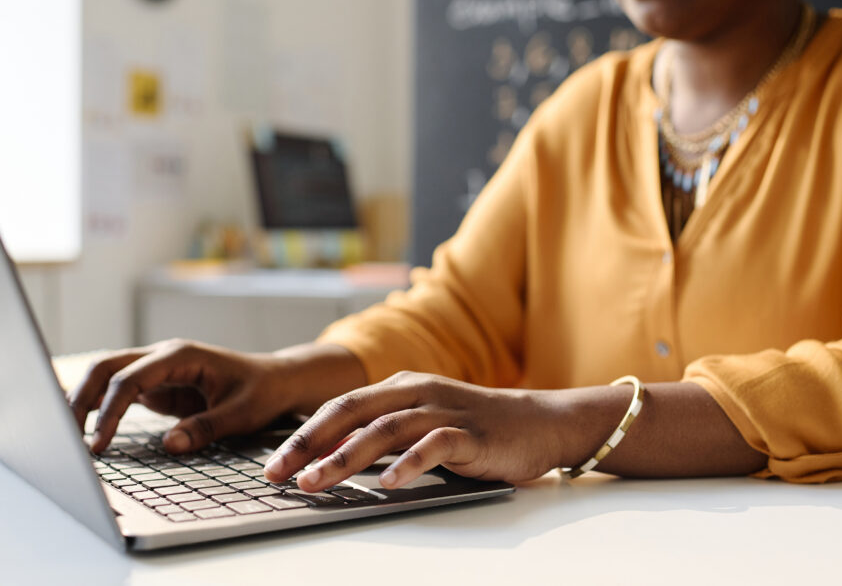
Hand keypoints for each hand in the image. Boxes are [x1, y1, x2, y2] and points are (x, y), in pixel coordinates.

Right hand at [67, 339, 364, 454]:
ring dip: (84, 400)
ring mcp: (158, 369)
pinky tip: (83, 429)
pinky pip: (119, 391)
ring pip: (107, 375)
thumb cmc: (263, 392)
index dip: (109, 411)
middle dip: (81, 398)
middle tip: (67, 437)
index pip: (130, 379)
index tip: (98, 444)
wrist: (278, 380)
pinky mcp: (158, 385)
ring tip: (66, 435)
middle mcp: (164, 356)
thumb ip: (206, 427)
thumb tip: (170, 445)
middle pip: (106, 367)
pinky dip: (99, 406)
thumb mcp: (242, 413)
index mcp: (182, 356)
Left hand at [262, 371, 593, 491]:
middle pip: (352, 412)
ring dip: (346, 456)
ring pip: (385, 429)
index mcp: (400, 387)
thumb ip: (383, 435)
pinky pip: (434, 446)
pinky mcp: (470, 433)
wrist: (539, 422)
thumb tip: (330, 462)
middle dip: (309, 443)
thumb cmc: (475, 428)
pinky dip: (408, 464)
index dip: (303, 434)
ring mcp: (444, 410)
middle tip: (278, 473)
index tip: (273, 464)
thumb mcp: (423, 423)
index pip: (341, 407)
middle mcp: (417, 392)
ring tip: (317, 482)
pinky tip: (388, 484)